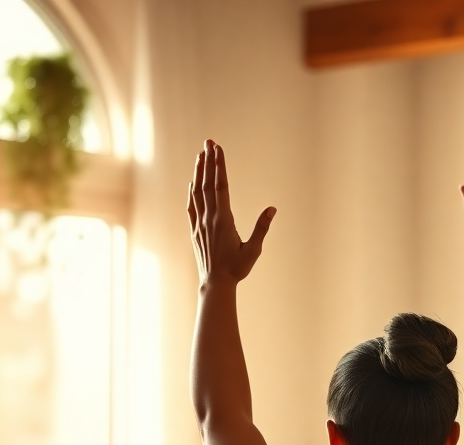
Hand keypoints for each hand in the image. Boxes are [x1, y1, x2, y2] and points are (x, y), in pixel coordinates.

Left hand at [188, 140, 275, 286]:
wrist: (215, 284)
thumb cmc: (237, 269)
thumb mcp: (254, 250)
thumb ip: (262, 228)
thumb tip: (272, 209)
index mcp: (224, 220)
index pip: (220, 186)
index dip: (219, 165)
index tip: (218, 148)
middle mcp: (209, 218)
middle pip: (207, 183)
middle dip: (208, 161)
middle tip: (209, 142)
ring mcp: (199, 223)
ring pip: (197, 191)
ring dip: (199, 172)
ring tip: (201, 155)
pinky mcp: (194, 230)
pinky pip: (191, 205)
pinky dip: (191, 191)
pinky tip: (193, 182)